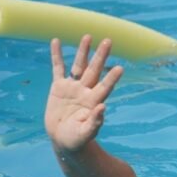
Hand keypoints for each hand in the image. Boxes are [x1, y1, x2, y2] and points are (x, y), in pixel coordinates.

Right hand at [45, 35, 122, 152]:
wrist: (64, 140)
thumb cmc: (77, 140)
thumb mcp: (85, 133)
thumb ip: (95, 122)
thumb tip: (103, 107)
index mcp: (94, 101)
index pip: (105, 86)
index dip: (112, 77)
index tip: (120, 67)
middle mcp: (86, 91)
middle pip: (94, 70)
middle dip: (101, 56)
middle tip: (109, 41)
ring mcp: (73, 87)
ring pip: (79, 65)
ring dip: (83, 51)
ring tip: (88, 36)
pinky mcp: (59, 87)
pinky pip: (58, 68)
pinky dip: (57, 56)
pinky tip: (56, 41)